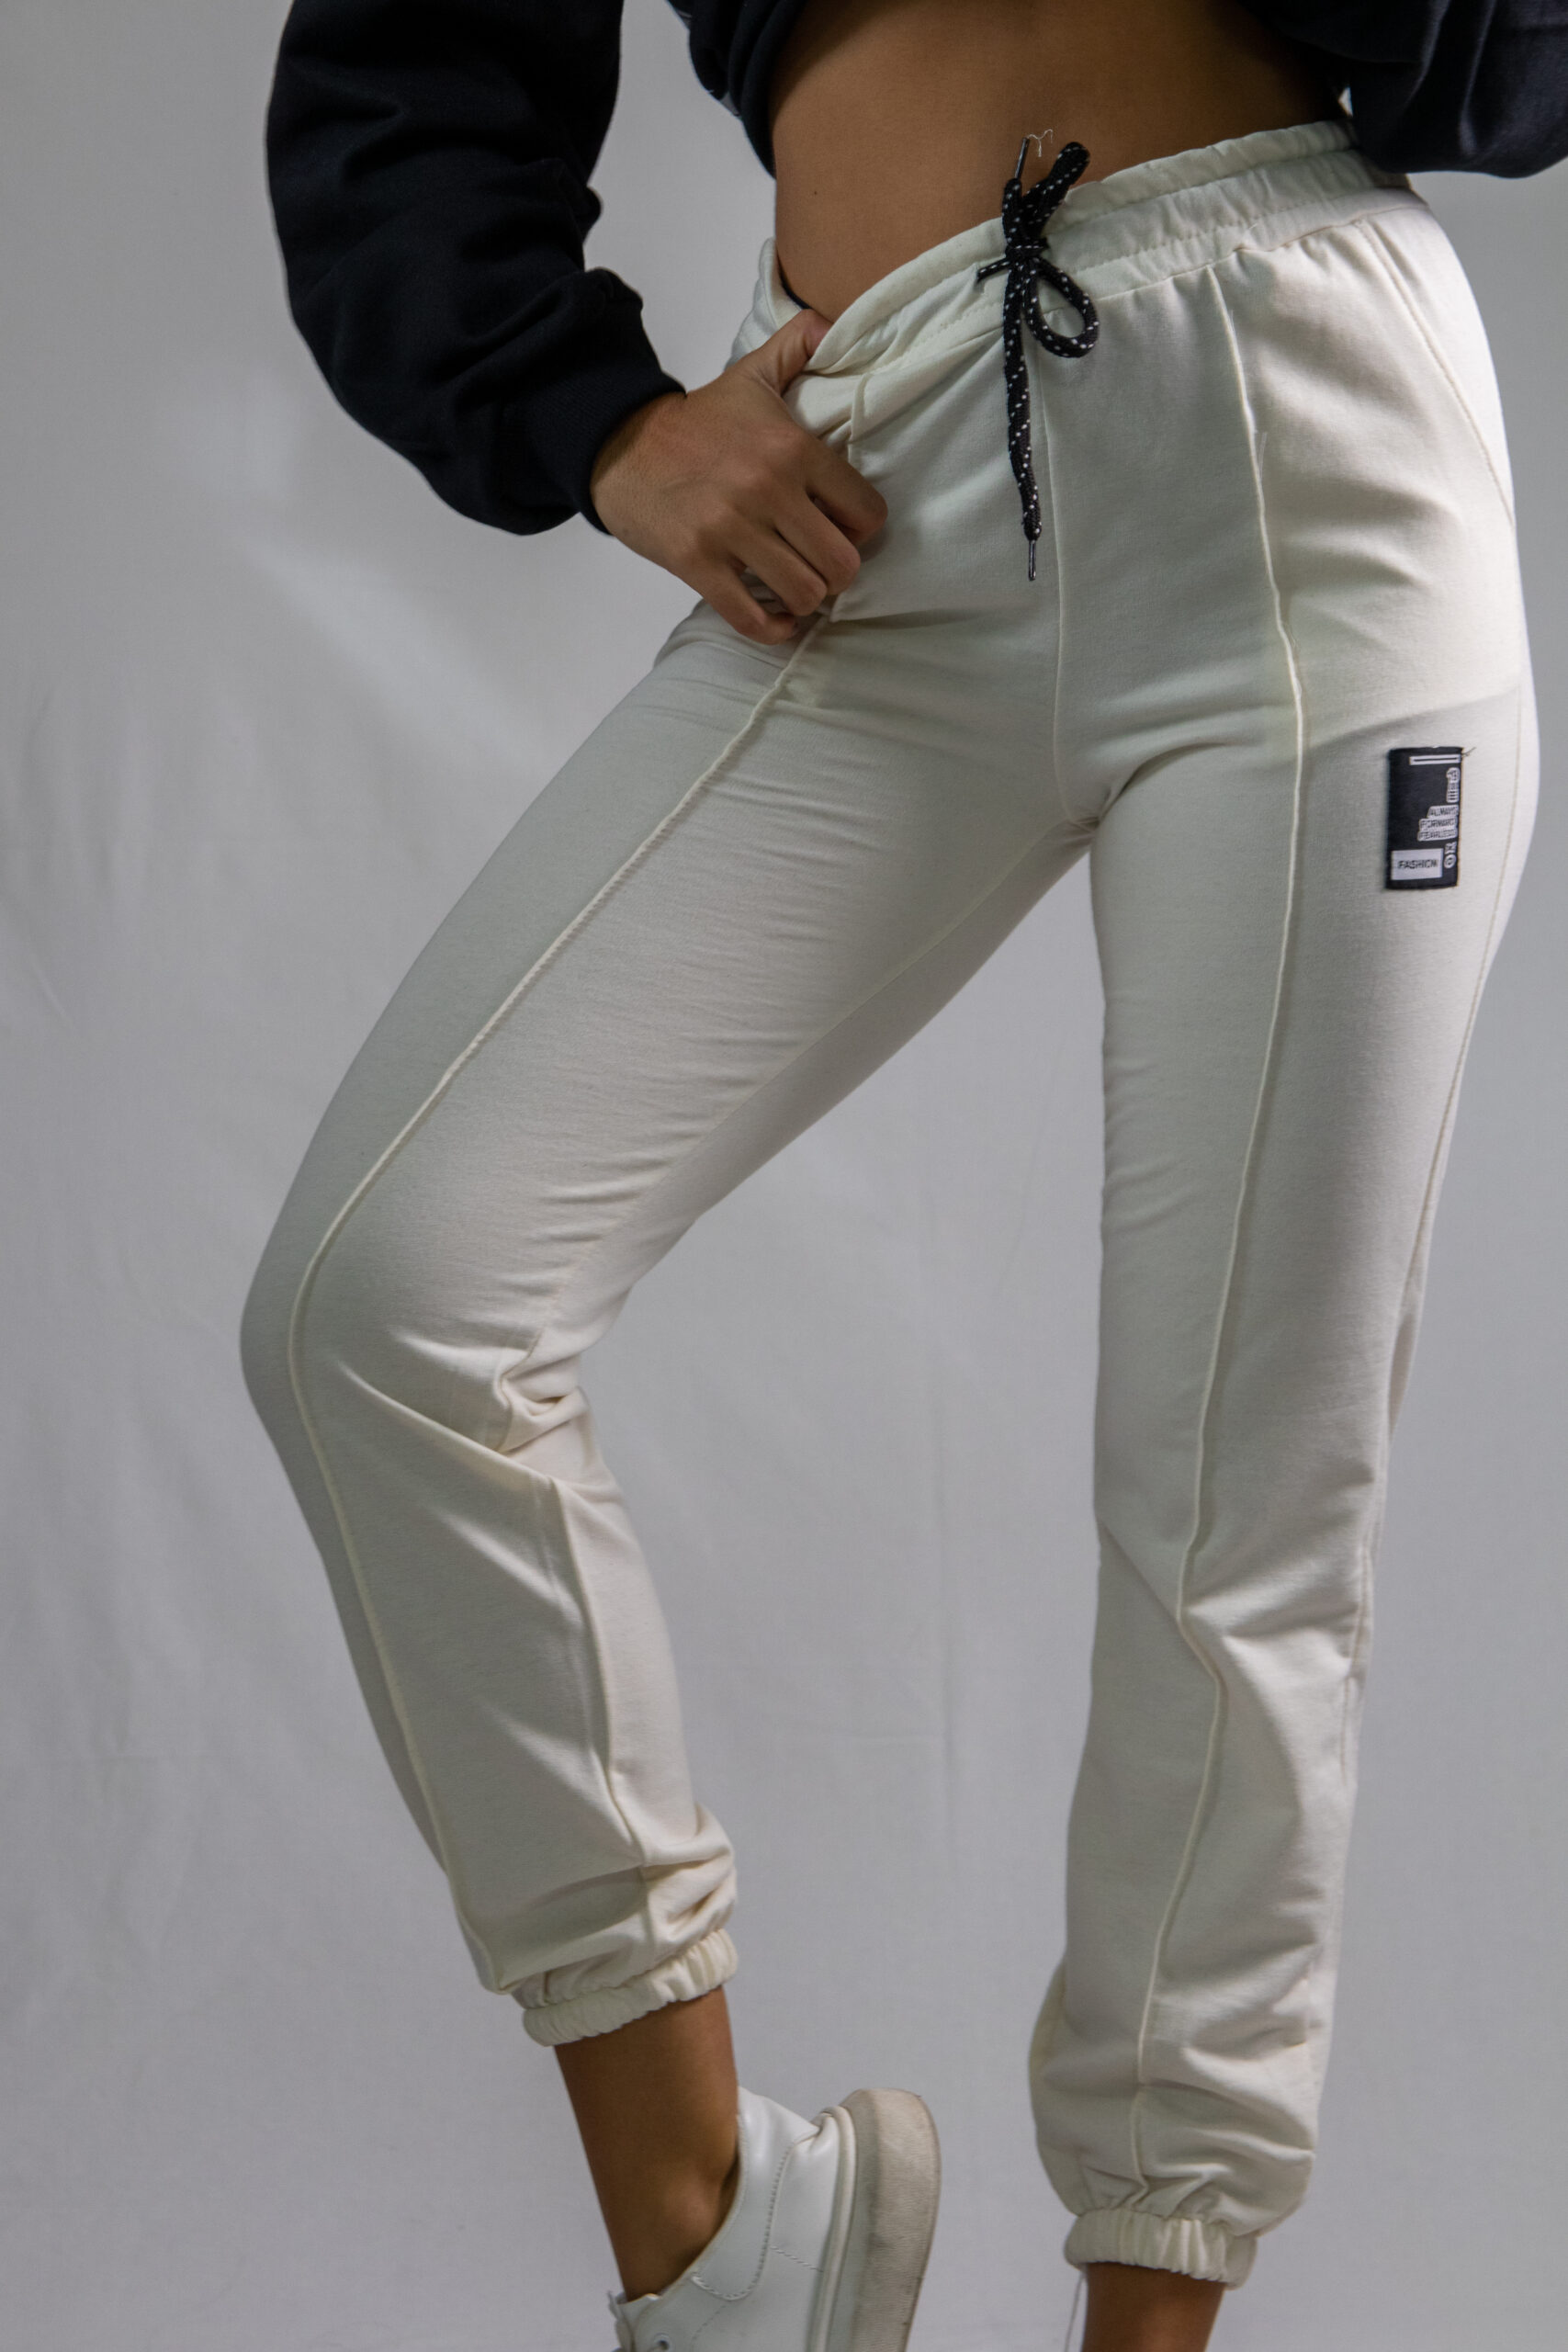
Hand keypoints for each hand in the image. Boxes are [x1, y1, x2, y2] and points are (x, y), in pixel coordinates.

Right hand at [589, 310, 887, 643]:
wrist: (622, 445)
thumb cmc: (696, 421)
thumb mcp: (748, 377)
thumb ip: (793, 349)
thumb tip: (825, 323)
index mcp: (793, 449)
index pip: (866, 512)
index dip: (861, 531)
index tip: (842, 530)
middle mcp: (768, 490)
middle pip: (841, 564)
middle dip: (838, 574)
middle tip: (821, 567)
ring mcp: (732, 530)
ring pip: (804, 594)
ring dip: (805, 600)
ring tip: (796, 588)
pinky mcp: (698, 562)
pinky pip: (752, 617)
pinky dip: (772, 628)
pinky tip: (776, 620)